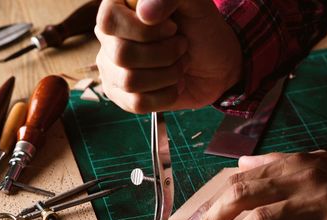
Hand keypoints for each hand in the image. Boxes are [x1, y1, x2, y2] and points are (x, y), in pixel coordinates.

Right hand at [94, 0, 241, 112]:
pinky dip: (166, 95)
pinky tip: (174, 84)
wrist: (217, 65)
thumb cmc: (202, 30)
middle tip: (182, 46)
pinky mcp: (122, 96)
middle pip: (121, 54)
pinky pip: (137, 103)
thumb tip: (145, 14)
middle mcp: (109, 38)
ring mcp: (112, 69)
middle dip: (165, 54)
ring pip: (130, 81)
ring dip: (168, 74)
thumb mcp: (194, 3)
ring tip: (179, 65)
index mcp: (119, 8)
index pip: (109, 21)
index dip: (144, 31)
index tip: (172, 28)